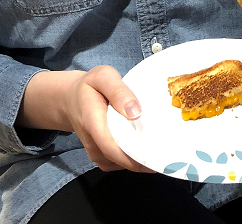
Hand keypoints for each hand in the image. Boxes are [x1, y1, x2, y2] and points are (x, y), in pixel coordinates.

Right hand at [18, 66, 153, 173]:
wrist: (71, 99)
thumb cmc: (90, 86)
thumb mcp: (103, 77)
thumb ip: (118, 91)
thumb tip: (136, 113)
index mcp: (92, 123)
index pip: (112, 148)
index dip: (136, 157)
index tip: (158, 156)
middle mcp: (93, 144)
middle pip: (122, 160)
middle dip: (146, 159)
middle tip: (170, 153)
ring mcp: (97, 154)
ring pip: (123, 164)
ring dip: (142, 158)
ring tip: (161, 145)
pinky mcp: (102, 158)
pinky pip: (121, 163)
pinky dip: (135, 157)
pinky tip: (146, 145)